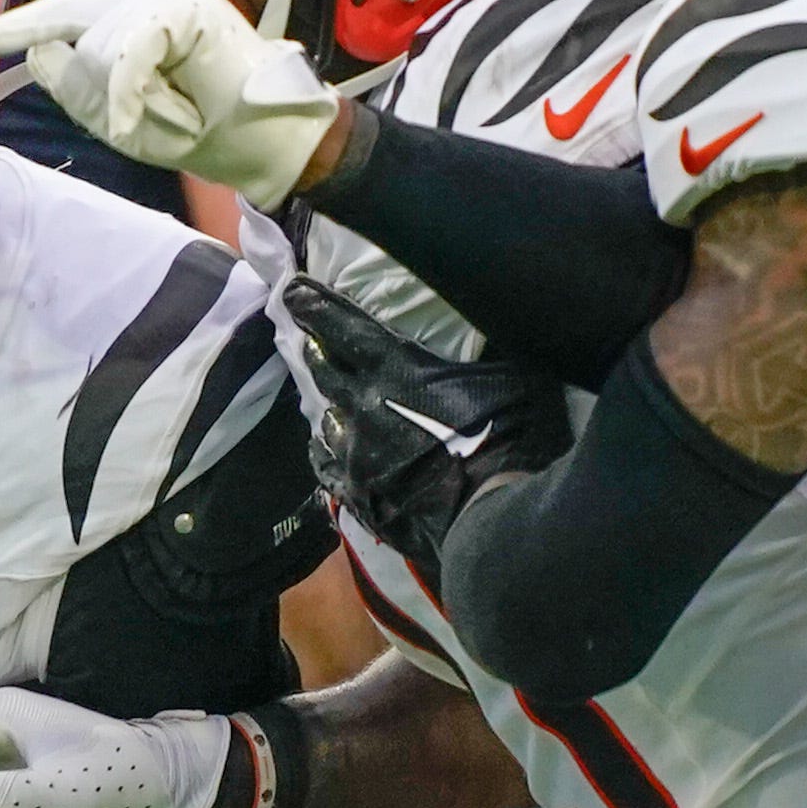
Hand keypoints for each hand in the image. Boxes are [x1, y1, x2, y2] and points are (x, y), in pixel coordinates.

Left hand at [0, 0, 348, 203]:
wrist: (261, 139)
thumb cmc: (202, 132)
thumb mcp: (119, 121)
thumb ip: (75, 88)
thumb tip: (40, 51)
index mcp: (125, 28)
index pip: (61, 19)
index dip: (19, 29)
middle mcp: (140, 3)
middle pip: (76, 40)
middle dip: (101, 89)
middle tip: (149, 115)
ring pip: (99, 46)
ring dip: (129, 94)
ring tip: (174, 108)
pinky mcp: (182, 2)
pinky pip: (127, 49)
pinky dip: (130, 89)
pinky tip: (135, 117)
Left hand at [284, 277, 569, 572]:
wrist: (493, 518)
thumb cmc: (510, 437)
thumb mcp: (514, 373)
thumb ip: (495, 343)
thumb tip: (502, 308)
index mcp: (395, 369)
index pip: (343, 326)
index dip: (316, 305)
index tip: (292, 290)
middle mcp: (363, 408)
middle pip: (325, 371)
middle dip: (315, 349)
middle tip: (308, 339)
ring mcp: (356, 457)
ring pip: (325, 422)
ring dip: (327, 405)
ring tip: (329, 400)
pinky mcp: (359, 499)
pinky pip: (329, 471)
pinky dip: (326, 455)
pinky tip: (324, 451)